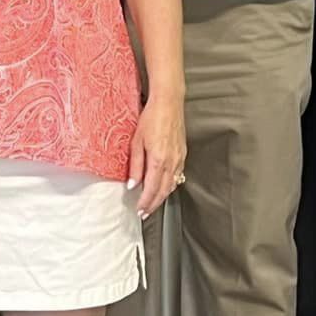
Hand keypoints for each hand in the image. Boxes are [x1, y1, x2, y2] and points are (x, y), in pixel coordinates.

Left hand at [128, 92, 185, 218]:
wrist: (168, 103)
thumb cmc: (151, 118)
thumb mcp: (136, 141)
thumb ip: (135, 165)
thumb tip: (132, 184)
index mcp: (158, 160)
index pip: (151, 189)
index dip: (145, 202)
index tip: (139, 210)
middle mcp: (171, 162)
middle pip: (163, 191)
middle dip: (154, 204)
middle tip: (145, 213)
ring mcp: (179, 158)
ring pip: (172, 184)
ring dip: (162, 196)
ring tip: (153, 203)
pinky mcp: (182, 153)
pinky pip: (177, 175)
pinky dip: (170, 185)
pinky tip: (164, 186)